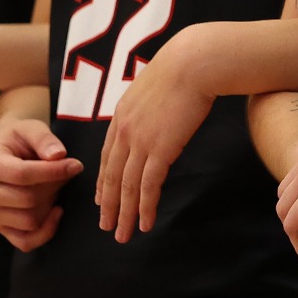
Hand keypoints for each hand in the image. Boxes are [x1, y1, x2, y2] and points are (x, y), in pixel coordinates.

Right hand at [0, 118, 80, 252]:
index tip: (75, 165)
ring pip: (29, 220)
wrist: (7, 152)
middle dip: (53, 186)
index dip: (53, 171)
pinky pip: (25, 242)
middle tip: (66, 174)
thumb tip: (58, 156)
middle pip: (27, 199)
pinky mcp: (1, 228)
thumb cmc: (20, 140)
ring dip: (50, 205)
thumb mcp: (31, 128)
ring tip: (55, 187)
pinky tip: (56, 212)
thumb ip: (44, 139)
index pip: (22, 175)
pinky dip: (46, 231)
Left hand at [97, 29, 215, 242]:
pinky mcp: (159, 149)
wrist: (194, 62)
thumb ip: (149, 106)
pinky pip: (148, 185)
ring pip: (126, 186)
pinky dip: (145, 207)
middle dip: (108, 205)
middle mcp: (124, 131)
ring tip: (122, 235)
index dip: (104, 180)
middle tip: (106, 226)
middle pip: (111, 175)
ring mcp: (139, 141)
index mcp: (122, 115)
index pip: (108, 155)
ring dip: (124, 214)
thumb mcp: (155, 86)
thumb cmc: (184, 68)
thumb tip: (158, 115)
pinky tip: (146, 223)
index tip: (102, 199)